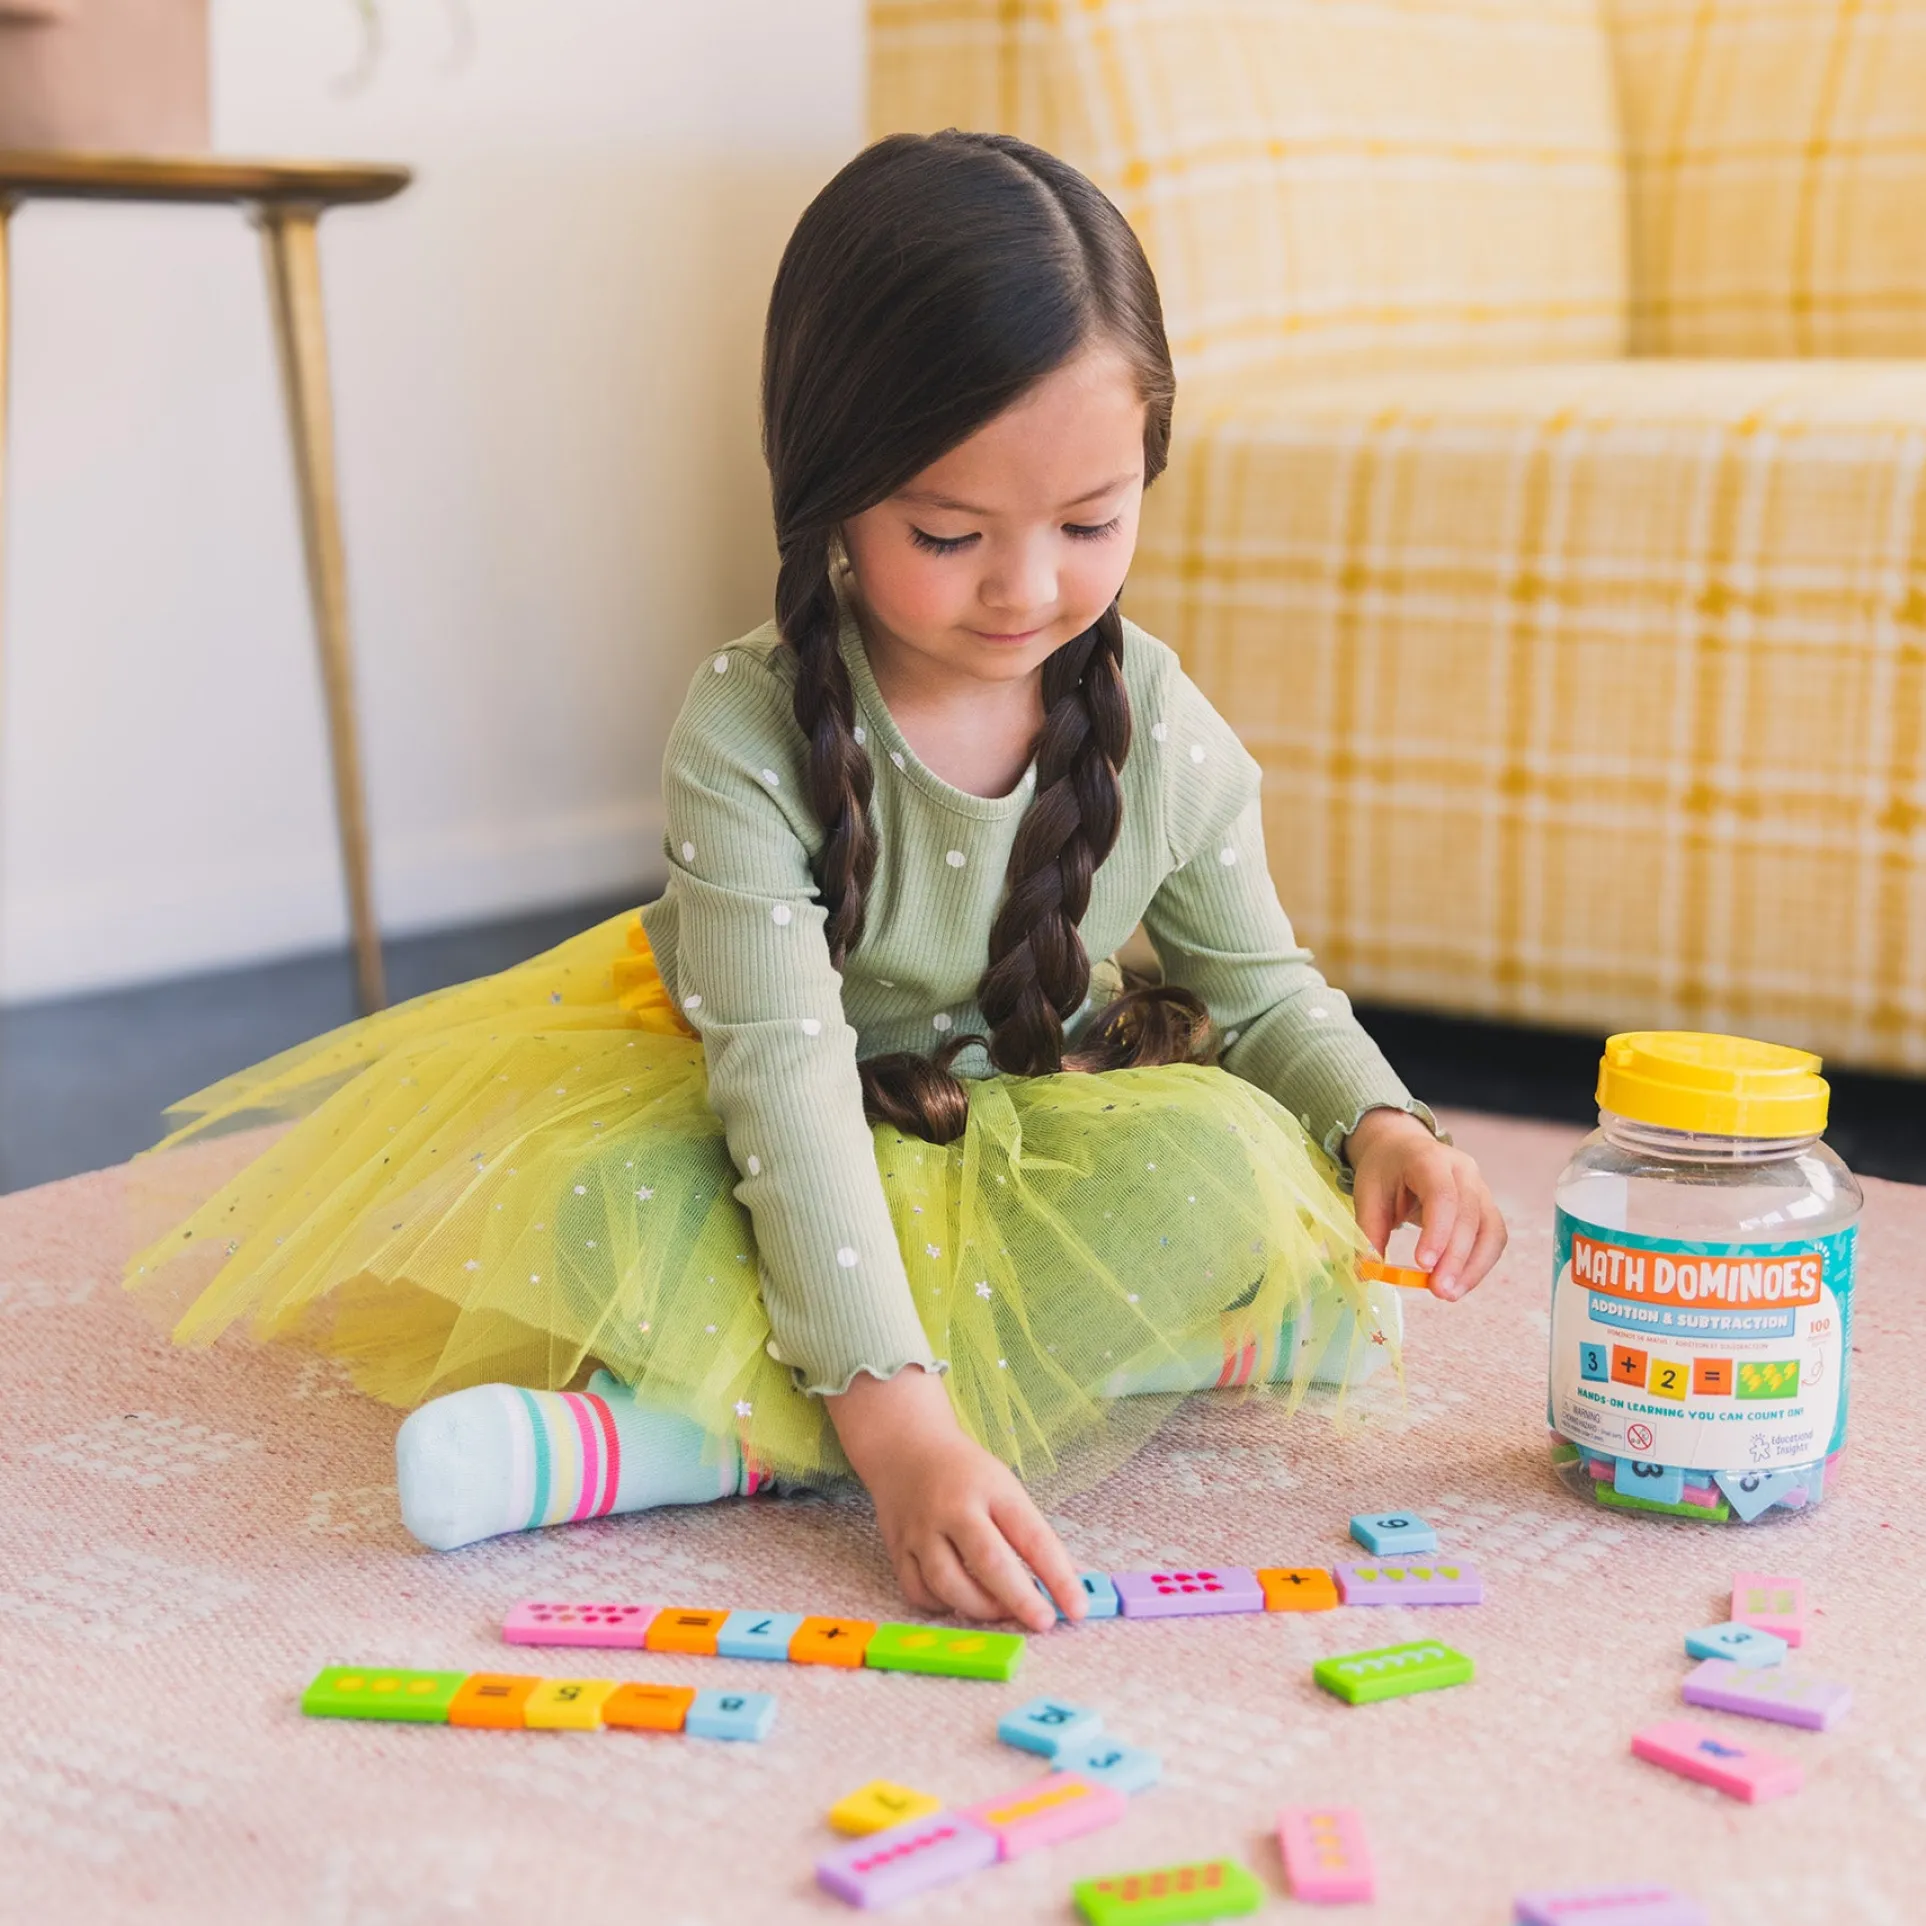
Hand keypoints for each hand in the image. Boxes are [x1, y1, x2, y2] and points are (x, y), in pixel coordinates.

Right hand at [825, 1366, 1083, 1631]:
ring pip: (948, 1583)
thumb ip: (1034, 1537)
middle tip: (1044, 1622)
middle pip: (988, 1561)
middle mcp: (954, 1508)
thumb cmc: (966, 1474)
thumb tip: (1073, 1582)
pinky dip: (942, 1606)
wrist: (905, 1448)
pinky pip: (918, 1591)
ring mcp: (921, 1530)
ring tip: (1003, 1613)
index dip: (1058, 1575)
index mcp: (992, 1489)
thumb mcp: (1006, 1490)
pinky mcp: (897, 1548)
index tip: (1077, 1606)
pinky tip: (960, 1601)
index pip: (1032, 1536)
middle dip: (1020, 1598)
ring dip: (981, 1609)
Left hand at [1342, 1107, 1506, 1302]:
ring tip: (1449, 1294)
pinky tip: (1459, 1284)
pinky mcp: (1486, 1207)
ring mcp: (1481, 1187)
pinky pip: (1493, 1238)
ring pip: (1490, 1230)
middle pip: (1469, 1216)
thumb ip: (1369, 1231)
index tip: (1423, 1265)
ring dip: (1473, 1267)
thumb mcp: (1367, 1193)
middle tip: (1438, 1290)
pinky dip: (1479, 1265)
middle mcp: (1463, 1170)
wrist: (1402, 1148)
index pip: (1443, 1195)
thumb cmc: (1385, 1170)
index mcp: (1429, 1159)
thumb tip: (1367, 1273)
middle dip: (1456, 1259)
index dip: (1437, 1232)